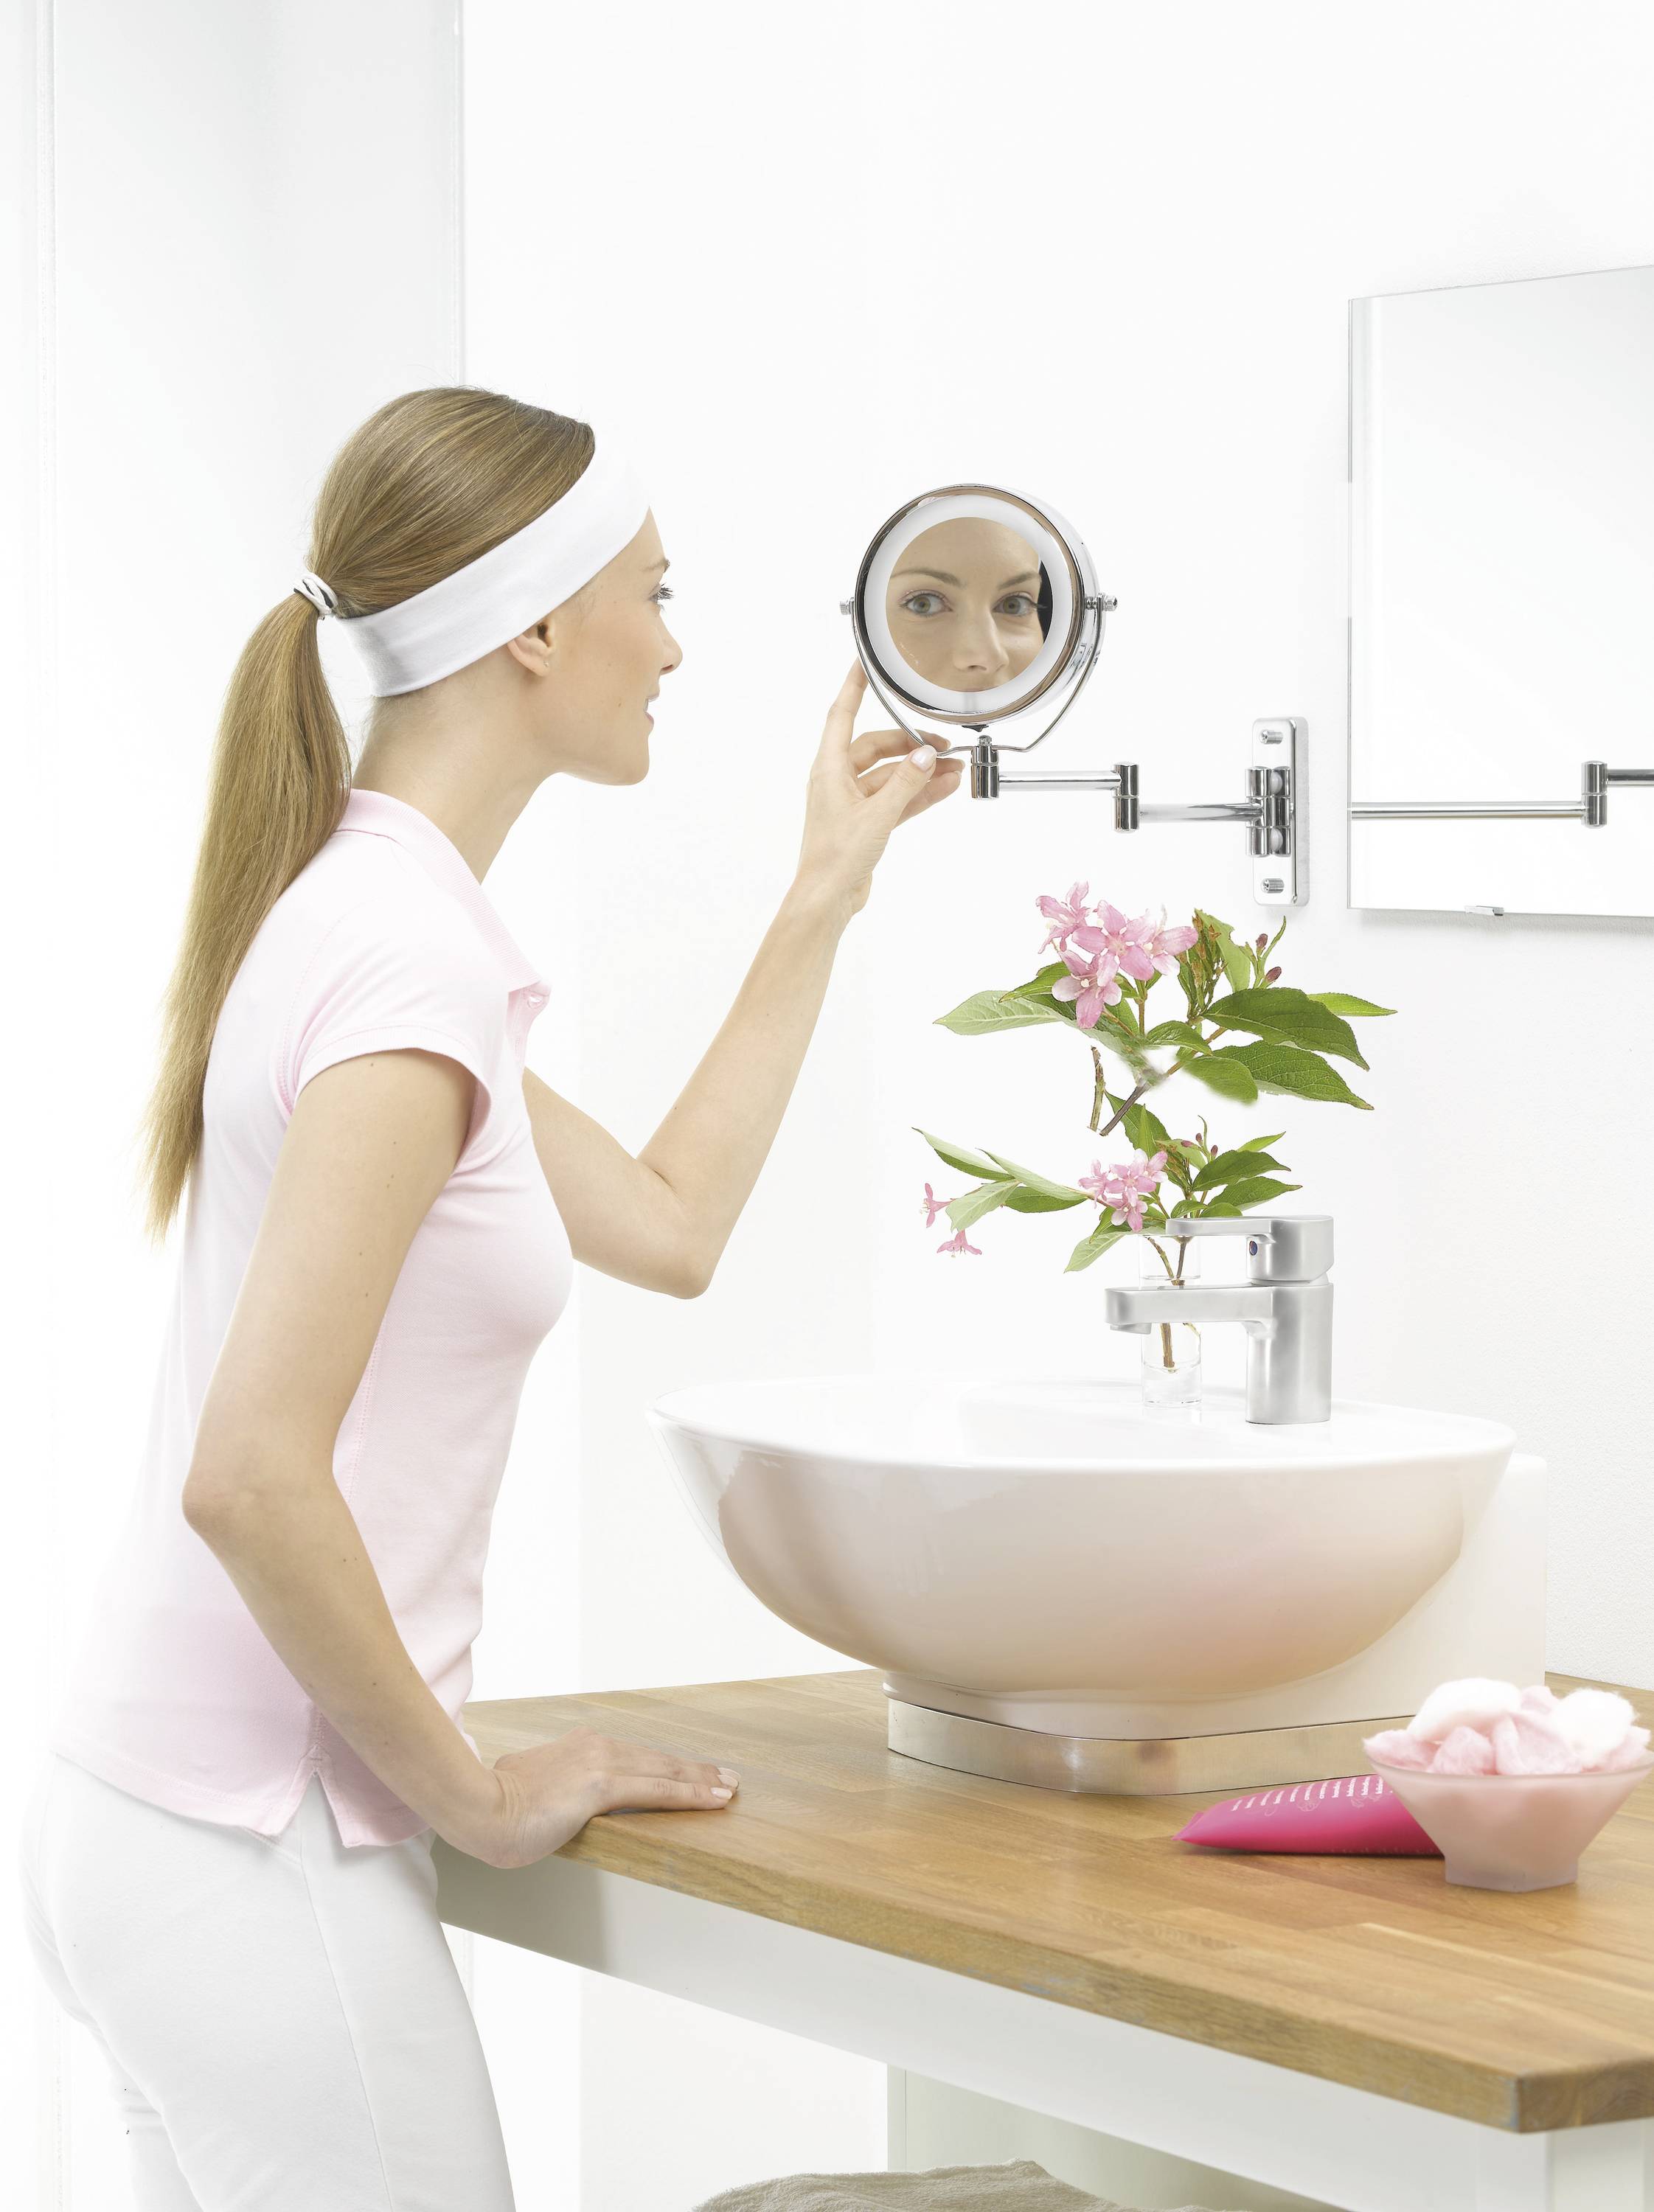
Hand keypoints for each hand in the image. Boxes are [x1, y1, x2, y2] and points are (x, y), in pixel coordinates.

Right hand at [447, 1728, 739, 1869]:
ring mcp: (599, 1763)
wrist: (474, 1806)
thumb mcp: (528, 1790)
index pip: (634, 1758)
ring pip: (664, 1772)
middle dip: (694, 1770)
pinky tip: (714, 1799)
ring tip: (728, 1789)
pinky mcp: (601, 1785)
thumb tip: (553, 1804)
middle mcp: (593, 1748)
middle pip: (655, 1760)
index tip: (692, 1772)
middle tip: (726, 1778)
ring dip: (701, 1780)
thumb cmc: (491, 1806)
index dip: (666, 1766)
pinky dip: (691, 1794)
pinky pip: (658, 1790)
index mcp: (577, 1748)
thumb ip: (551, 1790)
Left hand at [794, 664, 963, 918]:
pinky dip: (918, 794)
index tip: (863, 662)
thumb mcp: (877, 815)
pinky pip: (896, 798)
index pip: (842, 715)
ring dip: (920, 772)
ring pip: (891, 775)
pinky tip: (944, 789)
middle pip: (877, 747)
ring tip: (954, 768)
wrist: (828, 898)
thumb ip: (905, 784)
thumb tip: (925, 756)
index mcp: (829, 769)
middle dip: (911, 745)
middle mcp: (839, 780)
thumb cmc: (836, 857)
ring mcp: (853, 802)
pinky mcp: (866, 822)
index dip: (853, 687)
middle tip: (943, 746)